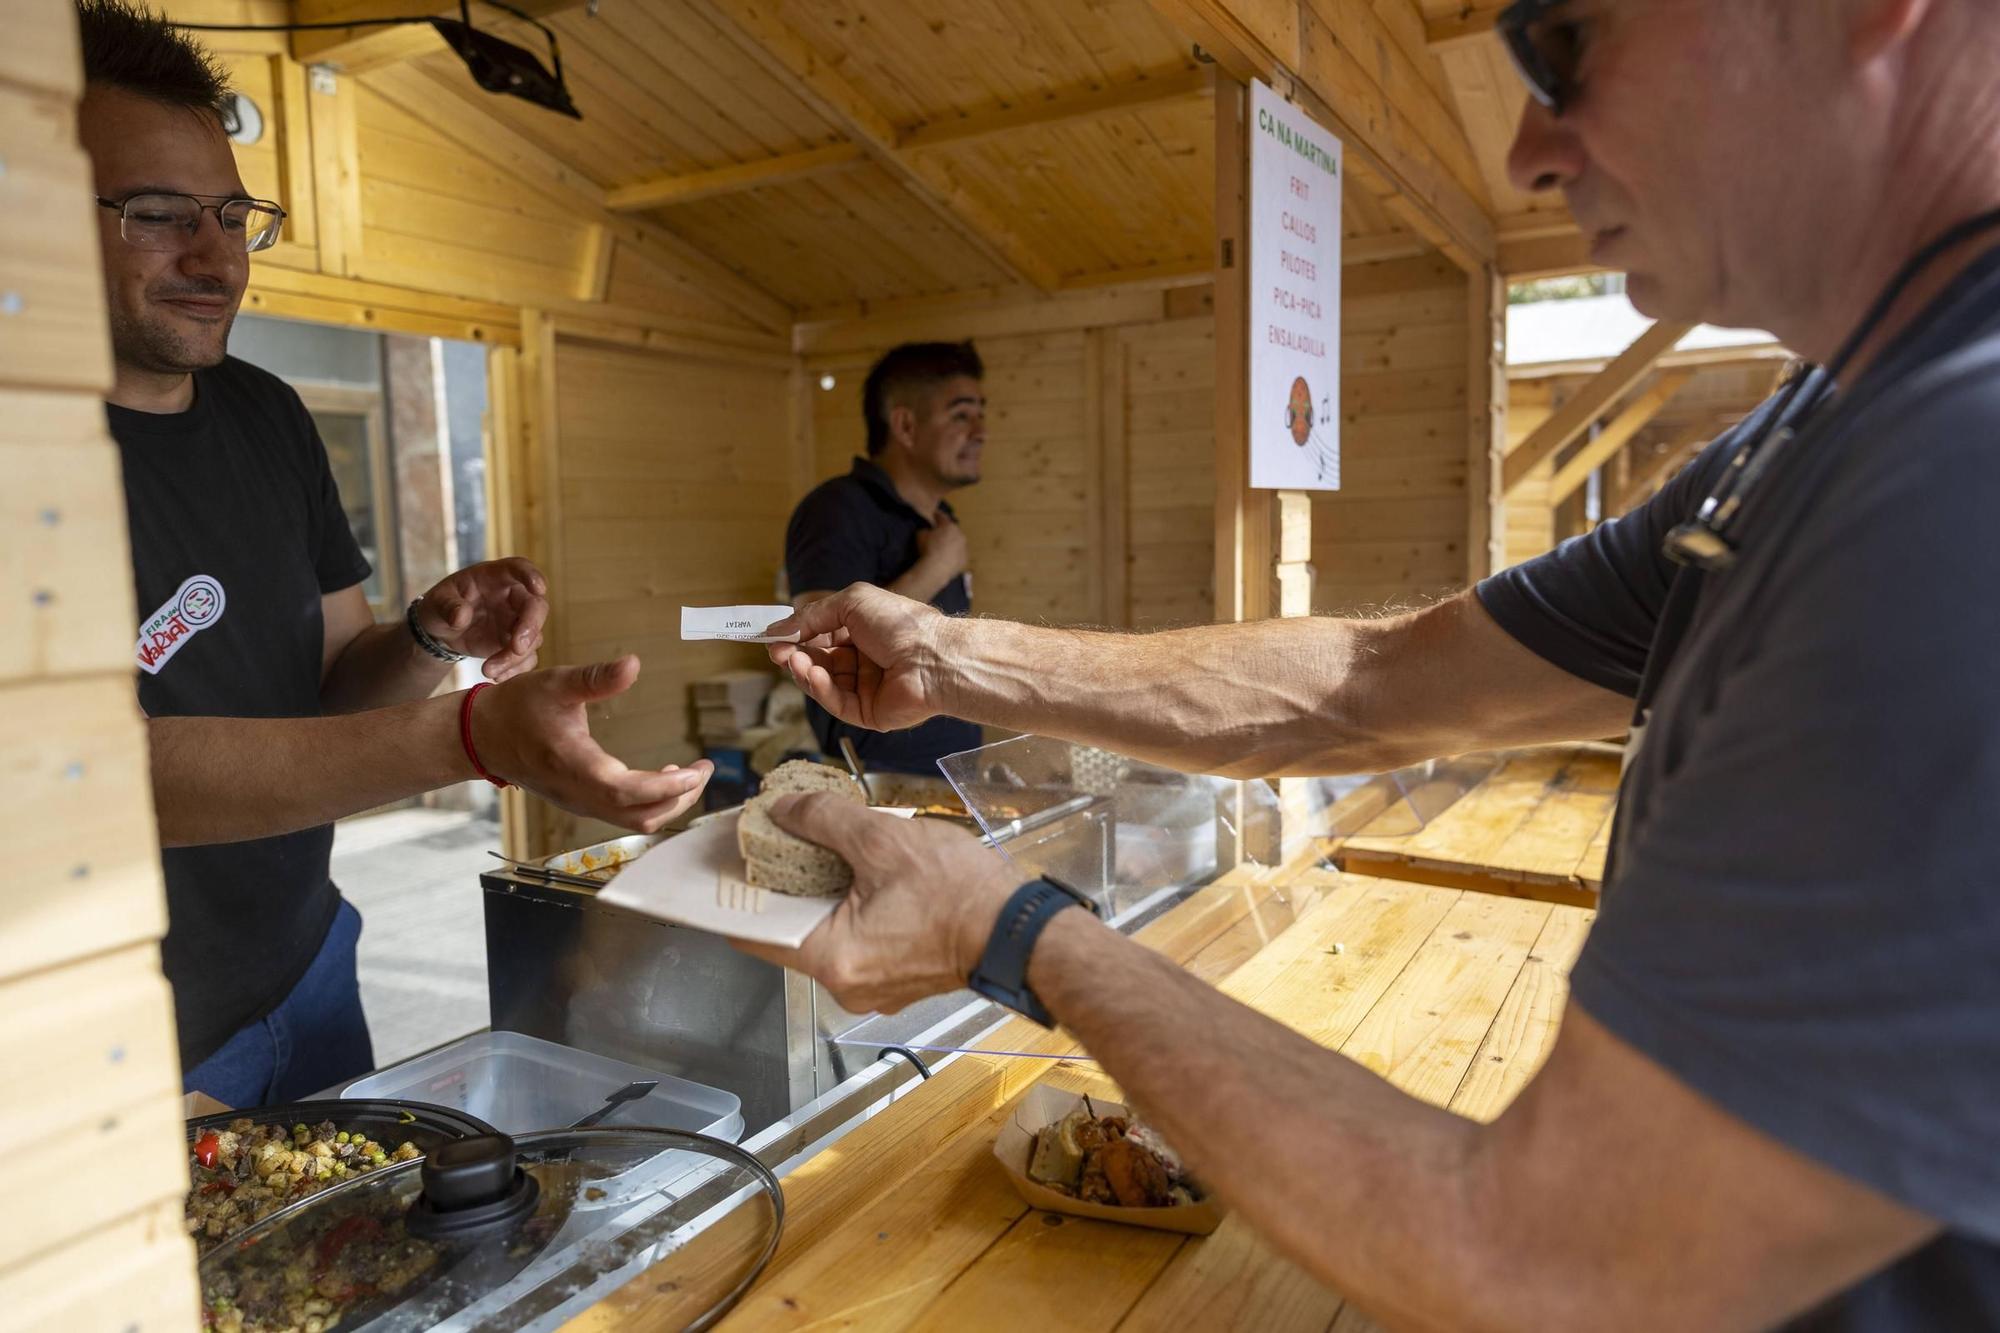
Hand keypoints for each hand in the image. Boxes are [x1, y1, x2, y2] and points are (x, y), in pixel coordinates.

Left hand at [416, 558, 549, 680]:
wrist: (442, 630)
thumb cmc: (441, 606)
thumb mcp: (437, 602)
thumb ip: (449, 606)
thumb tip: (461, 617)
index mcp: (496, 577)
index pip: (520, 568)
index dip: (532, 576)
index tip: (539, 588)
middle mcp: (514, 597)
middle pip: (536, 607)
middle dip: (530, 628)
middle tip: (516, 648)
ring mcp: (517, 621)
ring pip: (533, 638)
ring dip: (515, 656)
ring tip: (488, 670)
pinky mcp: (516, 643)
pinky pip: (526, 658)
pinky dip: (515, 669)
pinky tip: (495, 676)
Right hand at [473, 655, 711, 831]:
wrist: (482, 735)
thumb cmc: (519, 707)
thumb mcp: (557, 682)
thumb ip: (597, 678)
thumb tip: (634, 664)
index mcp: (576, 766)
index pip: (628, 791)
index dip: (667, 787)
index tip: (697, 771)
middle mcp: (580, 794)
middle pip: (640, 816)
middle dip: (680, 797)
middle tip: (706, 769)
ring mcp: (580, 803)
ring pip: (634, 820)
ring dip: (668, 802)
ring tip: (690, 774)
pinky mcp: (581, 803)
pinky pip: (623, 815)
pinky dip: (650, 803)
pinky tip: (663, 777)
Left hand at [731, 793, 1017, 1012]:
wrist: (1024, 932)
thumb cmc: (960, 894)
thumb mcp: (884, 840)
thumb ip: (823, 820)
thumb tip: (782, 808)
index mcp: (831, 958)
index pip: (753, 933)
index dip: (736, 892)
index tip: (730, 857)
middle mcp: (844, 984)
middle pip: (789, 930)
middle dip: (783, 883)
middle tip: (776, 838)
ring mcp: (873, 987)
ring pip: (825, 933)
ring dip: (819, 892)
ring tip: (821, 846)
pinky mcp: (897, 979)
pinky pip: (856, 940)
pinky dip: (850, 907)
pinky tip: (860, 871)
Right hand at [765, 584, 951, 731]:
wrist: (935, 658)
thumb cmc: (901, 624)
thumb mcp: (851, 604)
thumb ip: (813, 615)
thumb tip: (777, 627)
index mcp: (864, 632)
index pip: (821, 635)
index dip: (797, 636)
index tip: (773, 637)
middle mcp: (864, 659)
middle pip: (818, 660)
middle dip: (796, 655)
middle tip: (777, 652)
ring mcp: (867, 687)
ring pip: (824, 683)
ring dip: (805, 671)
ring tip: (794, 661)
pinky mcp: (869, 713)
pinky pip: (837, 703)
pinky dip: (821, 689)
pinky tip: (813, 675)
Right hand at [916, 512, 968, 578]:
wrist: (935, 569)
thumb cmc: (927, 549)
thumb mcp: (920, 535)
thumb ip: (925, 530)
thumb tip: (927, 531)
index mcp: (949, 526)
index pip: (942, 517)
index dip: (937, 515)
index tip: (934, 513)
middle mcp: (959, 535)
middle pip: (952, 530)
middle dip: (946, 531)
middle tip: (939, 532)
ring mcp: (963, 548)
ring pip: (958, 543)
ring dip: (952, 543)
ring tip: (944, 547)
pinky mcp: (964, 560)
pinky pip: (958, 555)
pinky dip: (954, 555)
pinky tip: (947, 559)